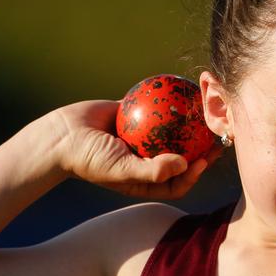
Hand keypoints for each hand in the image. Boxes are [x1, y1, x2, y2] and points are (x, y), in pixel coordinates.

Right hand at [51, 100, 219, 198]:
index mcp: (145, 179)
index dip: (195, 174)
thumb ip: (152, 171)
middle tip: (215, 137)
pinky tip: (181, 94)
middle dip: (200, 149)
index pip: (177, 181)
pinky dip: (167, 103)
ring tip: (204, 115)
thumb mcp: (120, 171)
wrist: (60, 136)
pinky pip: (155, 109)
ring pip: (171, 132)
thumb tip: (184, 165)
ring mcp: (142, 139)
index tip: (205, 159)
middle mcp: (146, 160)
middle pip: (180, 156)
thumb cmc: (88, 159)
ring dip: (188, 125)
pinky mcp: (135, 118)